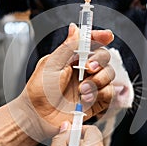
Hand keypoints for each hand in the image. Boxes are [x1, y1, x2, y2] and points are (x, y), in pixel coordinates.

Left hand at [10, 23, 114, 141]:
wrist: (37, 117)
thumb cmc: (38, 90)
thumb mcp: (50, 65)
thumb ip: (66, 47)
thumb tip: (75, 28)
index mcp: (72, 59)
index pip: (90, 44)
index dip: (100, 37)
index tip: (107, 36)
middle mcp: (83, 71)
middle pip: (104, 58)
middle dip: (100, 61)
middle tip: (88, 68)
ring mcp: (90, 86)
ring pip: (109, 75)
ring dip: (98, 80)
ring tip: (81, 89)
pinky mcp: (95, 101)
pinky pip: (109, 93)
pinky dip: (100, 94)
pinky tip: (85, 99)